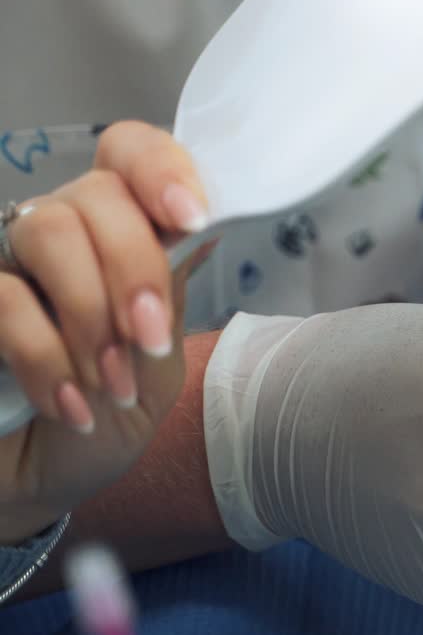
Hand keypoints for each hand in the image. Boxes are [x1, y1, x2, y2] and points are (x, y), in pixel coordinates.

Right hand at [0, 121, 210, 543]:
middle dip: (136, 267)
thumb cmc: (107, 417)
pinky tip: (71, 406)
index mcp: (122, 236)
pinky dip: (47, 357)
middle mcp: (62, 234)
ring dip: (92, 313)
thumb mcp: (156, 369)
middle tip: (148, 338)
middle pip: (97, 195)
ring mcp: (7, 263)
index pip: (130, 154)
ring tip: (111, 385)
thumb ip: (166, 302)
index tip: (192, 216)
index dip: (161, 167)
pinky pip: (5, 296)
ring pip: (49, 230)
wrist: (42, 481)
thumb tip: (191, 233)